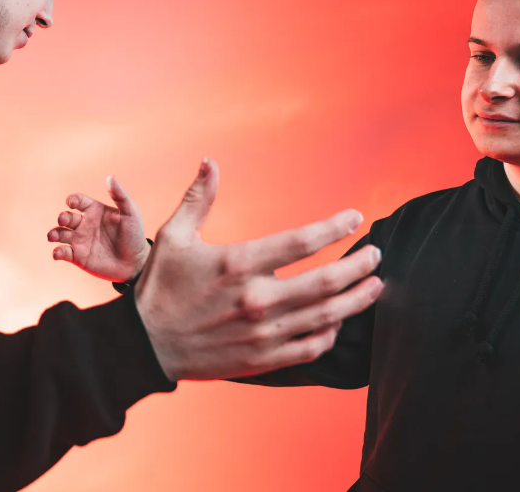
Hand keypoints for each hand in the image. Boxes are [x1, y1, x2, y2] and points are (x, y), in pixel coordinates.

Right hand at [47, 175, 149, 281]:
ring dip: (53, 233)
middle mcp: (84, 224)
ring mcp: (80, 241)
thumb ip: (120, 195)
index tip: (71, 202)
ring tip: (53, 236)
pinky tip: (58, 252)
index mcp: (95, 211)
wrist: (136, 264)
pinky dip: (57, 252)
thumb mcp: (131, 213)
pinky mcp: (78, 257)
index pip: (78, 200)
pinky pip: (62, 252)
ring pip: (60, 234)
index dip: (72, 199)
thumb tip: (110, 177)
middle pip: (66, 217)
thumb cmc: (134, 236)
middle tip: (64, 220)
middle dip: (62, 217)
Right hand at [135, 158, 384, 381]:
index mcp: (237, 264)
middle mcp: (255, 299)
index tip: (355, 218)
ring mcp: (262, 333)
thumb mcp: (173, 236)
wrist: (143, 345)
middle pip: (325, 282)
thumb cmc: (159, 286)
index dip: (335, 228)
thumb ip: (198, 198)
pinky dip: (331, 333)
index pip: (301, 242)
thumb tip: (210, 161)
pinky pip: (310, 347)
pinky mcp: (262, 359)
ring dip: (357, 299)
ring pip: (326, 316)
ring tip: (375, 285)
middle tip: (376, 255)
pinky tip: (339, 320)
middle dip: (359, 266)